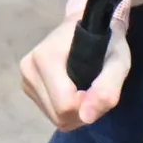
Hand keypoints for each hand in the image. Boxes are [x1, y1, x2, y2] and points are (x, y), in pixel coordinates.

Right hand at [17, 12, 133, 131]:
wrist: (88, 24)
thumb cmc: (106, 41)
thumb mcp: (118, 61)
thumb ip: (107, 88)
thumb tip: (87, 117)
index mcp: (45, 59)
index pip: (65, 106)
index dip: (87, 105)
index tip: (98, 87)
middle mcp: (29, 69)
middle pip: (58, 115)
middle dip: (82, 111)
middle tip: (95, 89)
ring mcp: (25, 78)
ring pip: (53, 117)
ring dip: (75, 112)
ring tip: (86, 89)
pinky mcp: (26, 86)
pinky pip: (49, 113)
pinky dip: (66, 110)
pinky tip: (74, 91)